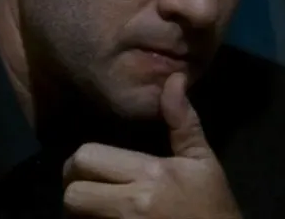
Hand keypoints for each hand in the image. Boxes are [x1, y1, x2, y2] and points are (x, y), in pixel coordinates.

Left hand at [63, 72, 241, 218]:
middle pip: (72, 195)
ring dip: (81, 214)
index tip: (91, 169)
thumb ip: (182, 121)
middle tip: (89, 191)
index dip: (79, 163)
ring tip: (97, 209)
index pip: (87, 158)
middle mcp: (132, 204)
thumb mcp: (201, 161)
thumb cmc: (211, 205)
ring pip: (76, 218)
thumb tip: (174, 79)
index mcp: (149, 173)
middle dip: (76, 191)